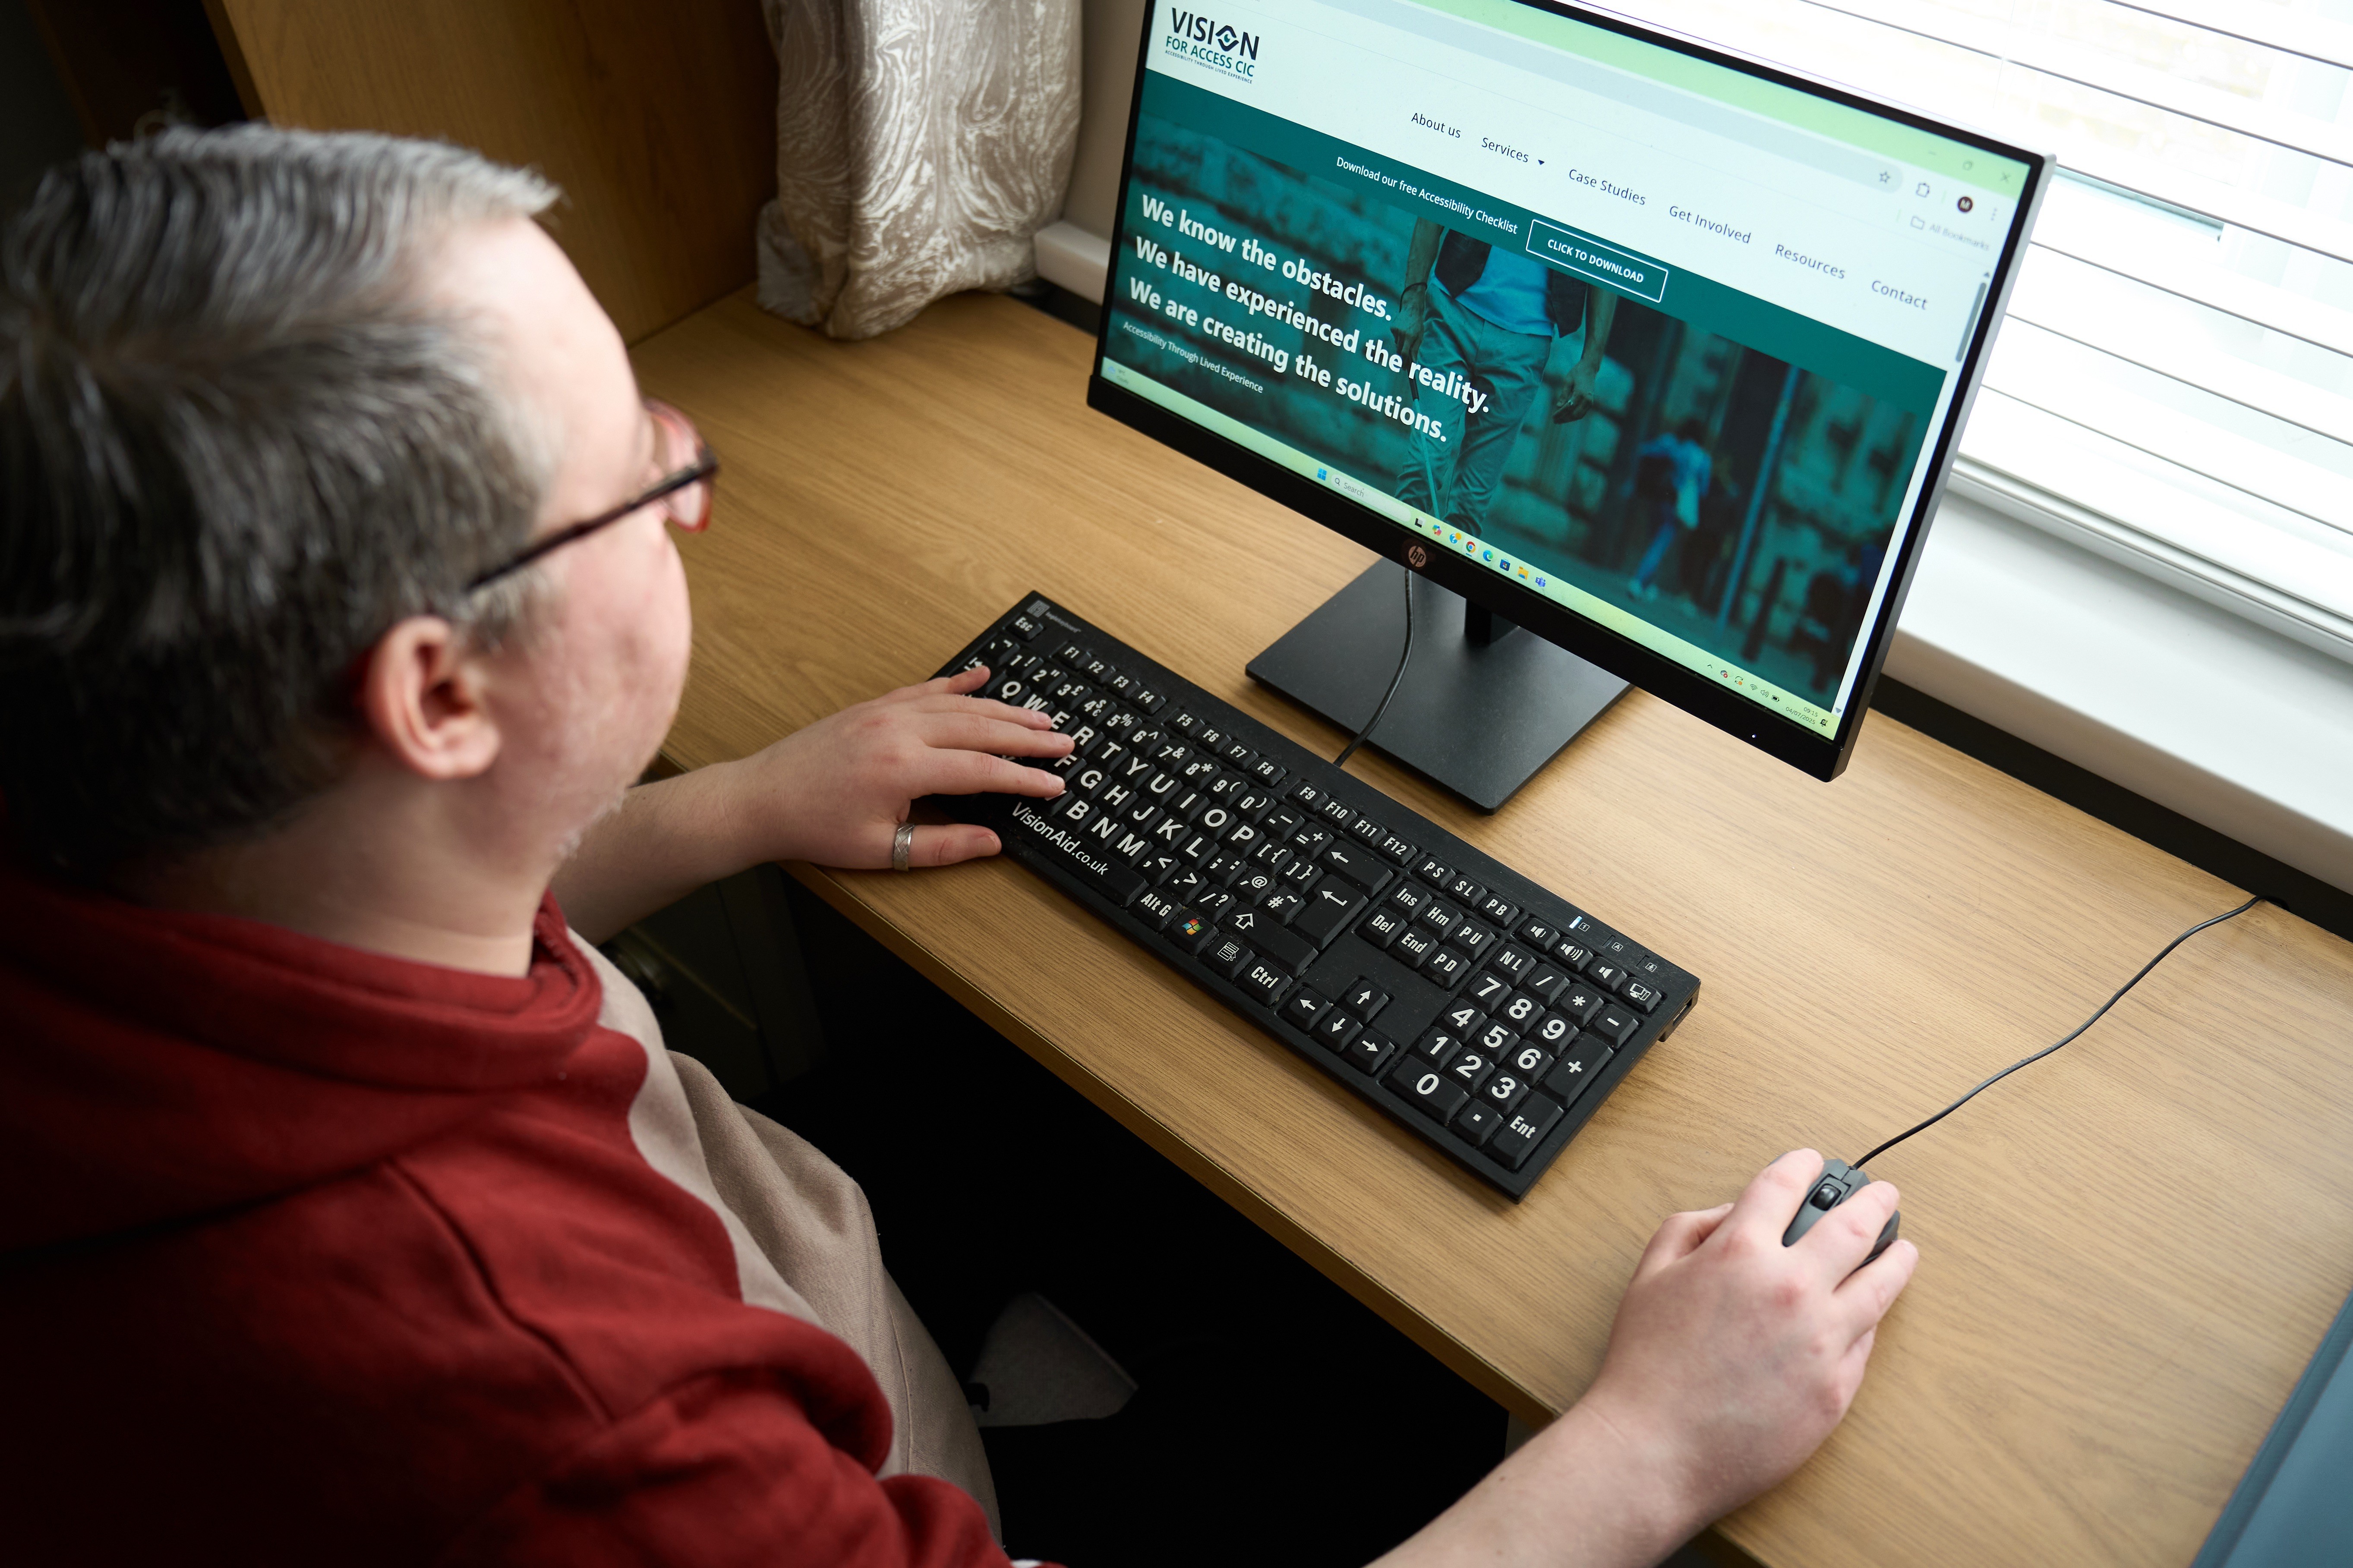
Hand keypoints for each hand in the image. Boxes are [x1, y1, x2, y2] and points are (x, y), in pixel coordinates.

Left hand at [723, 665, 1070, 869]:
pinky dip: (958, 682)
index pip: (983, 771)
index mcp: (904, 768)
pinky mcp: (873, 705)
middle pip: (981, 728)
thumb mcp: (880, 849)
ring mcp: (886, 711)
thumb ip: (941, 845)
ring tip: (1039, 717)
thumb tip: (992, 842)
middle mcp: (899, 730)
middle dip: (1027, 736)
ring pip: (959, 703)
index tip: (1055, 784)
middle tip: (1063, 742)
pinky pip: (926, 688)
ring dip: (1003, 709)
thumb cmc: (814, 827)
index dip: (1025, 779)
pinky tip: (983, 677)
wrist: (760, 798)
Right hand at [1393, 283, 1428, 367]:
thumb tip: (1413, 361)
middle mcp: (1401, 334)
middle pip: (1399, 350)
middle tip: (1405, 359)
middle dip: (1402, 356)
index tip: (1404, 368)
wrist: (1411, 309)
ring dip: (1401, 344)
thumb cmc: (1417, 323)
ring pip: (1397, 344)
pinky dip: (1398, 337)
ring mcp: (1395, 330)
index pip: (1404, 353)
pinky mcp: (1392, 328)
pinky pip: (1395, 337)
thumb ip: (1415, 349)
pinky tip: (1403, 330)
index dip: (1404, 362)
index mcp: (1409, 336)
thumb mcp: (1420, 336)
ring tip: (1407, 336)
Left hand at [1551, 360, 1600, 421]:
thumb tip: (1558, 406)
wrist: (1589, 368)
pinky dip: (1574, 416)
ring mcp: (1590, 401)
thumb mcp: (1567, 381)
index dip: (1560, 413)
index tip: (1553, 417)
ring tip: (1559, 420)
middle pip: (1574, 414)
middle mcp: (1587, 399)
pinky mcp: (1590, 402)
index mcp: (1580, 393)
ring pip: (1579, 416)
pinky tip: (1567, 417)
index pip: (1568, 408)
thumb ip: (1563, 394)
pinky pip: (1582, 413)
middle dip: (1564, 419)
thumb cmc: (1577, 373)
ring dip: (1569, 419)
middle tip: (1555, 421)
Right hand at [1577, 1149, 1917, 1529]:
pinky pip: (1867, 1340)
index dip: (1803, 1164)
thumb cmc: (1646, 1365)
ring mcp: (1821, 1340)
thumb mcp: (1649, 1274)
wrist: (1656, 1448)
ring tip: (1903, 1247)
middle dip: (1872, 1200)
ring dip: (1897, 1256)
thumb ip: (1692, 1228)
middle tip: (1882, 1194)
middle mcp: (1790, 1288)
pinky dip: (1871, 1317)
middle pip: (1853, 1225)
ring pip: (1881, 1283)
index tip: (1813, 1161)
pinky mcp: (1836, 1388)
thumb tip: (1735, 1214)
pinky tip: (1870, 1309)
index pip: (1784, 1185)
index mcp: (1740, 1253)